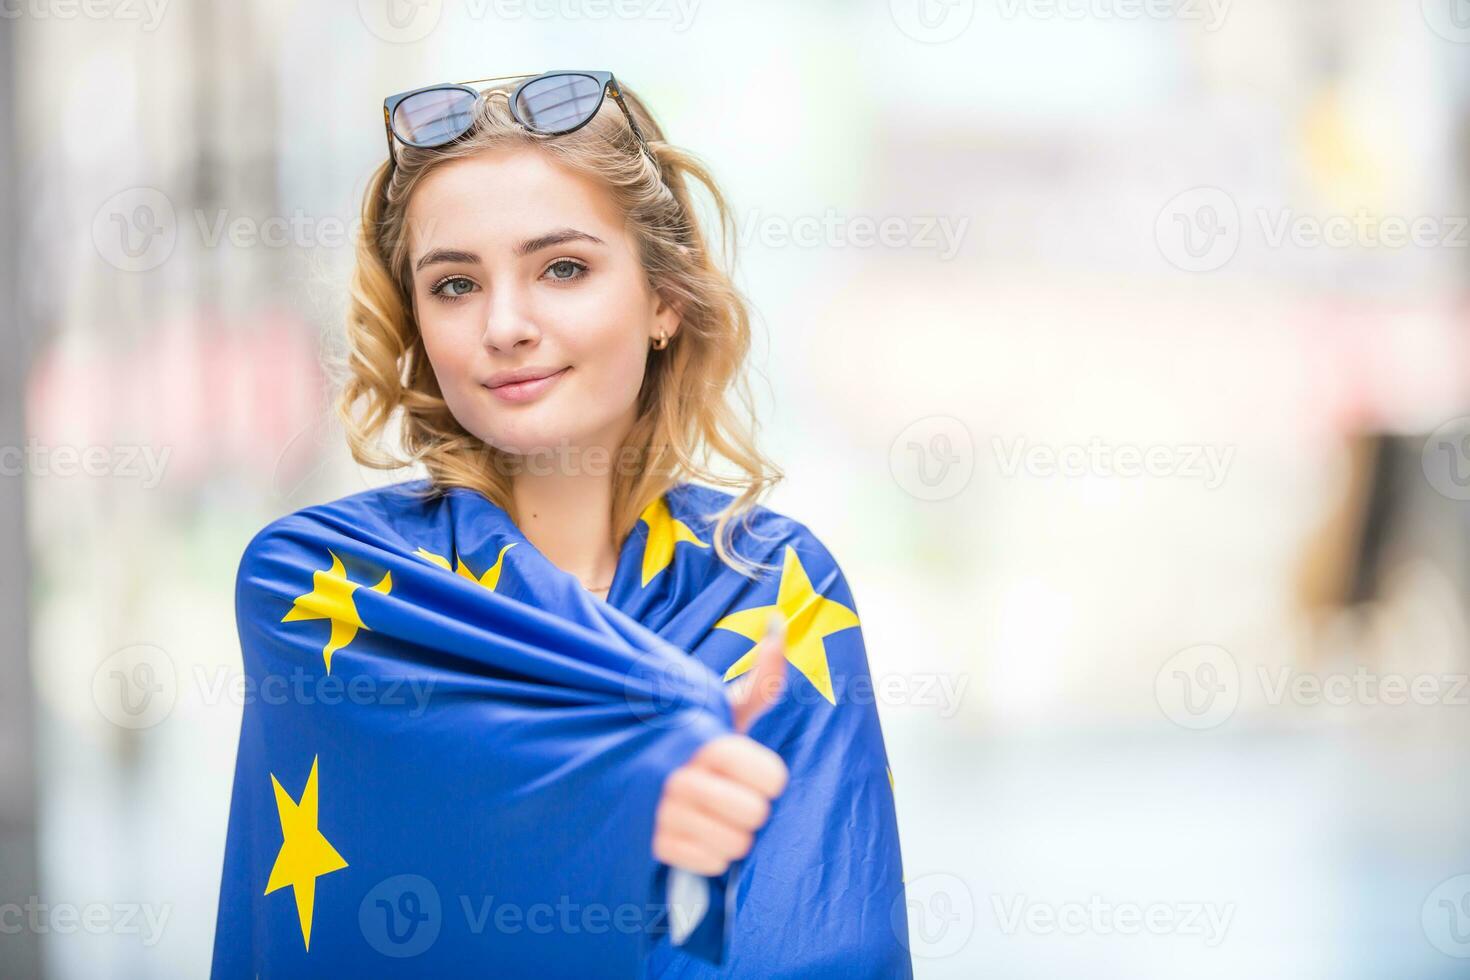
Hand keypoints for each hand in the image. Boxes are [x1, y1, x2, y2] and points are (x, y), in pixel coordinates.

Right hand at [652, 615, 789, 876]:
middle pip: (755, 814)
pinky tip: (697, 831)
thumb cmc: (686, 732)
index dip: (768, 776)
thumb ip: (760, 677)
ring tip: (714, 812)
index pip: (772, 779)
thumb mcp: (719, 703)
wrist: (616, 756)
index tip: (752, 768)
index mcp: (702, 737)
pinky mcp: (648, 843)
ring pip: (734, 845)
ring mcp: (660, 812)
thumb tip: (781, 622)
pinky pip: (709, 863)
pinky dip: (710, 853)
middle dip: (750, 806)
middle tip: (732, 792)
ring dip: (731, 833)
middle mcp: (679, 775)